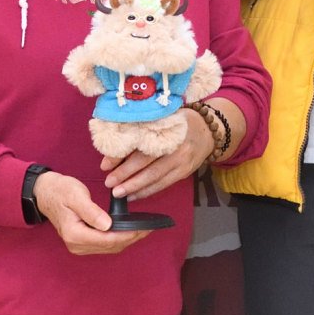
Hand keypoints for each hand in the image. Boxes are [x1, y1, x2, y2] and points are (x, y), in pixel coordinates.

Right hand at [33, 166, 147, 257]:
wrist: (46, 193)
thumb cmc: (60, 191)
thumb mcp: (76, 196)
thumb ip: (91, 211)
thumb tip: (108, 225)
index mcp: (74, 234)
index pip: (107, 239)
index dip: (126, 235)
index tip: (142, 228)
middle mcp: (77, 245)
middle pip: (110, 246)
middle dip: (131, 238)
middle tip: (150, 229)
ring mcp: (79, 246)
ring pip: (110, 248)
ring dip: (127, 240)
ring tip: (144, 230)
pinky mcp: (83, 243)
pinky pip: (105, 244)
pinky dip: (119, 239)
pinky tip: (130, 231)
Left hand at [101, 114, 216, 206]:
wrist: (208, 131)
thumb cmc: (179, 122)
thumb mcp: (161, 118)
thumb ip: (141, 129)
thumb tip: (113, 148)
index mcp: (167, 129)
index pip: (140, 145)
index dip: (121, 156)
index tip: (105, 165)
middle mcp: (176, 146)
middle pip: (147, 164)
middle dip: (125, 175)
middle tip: (109, 183)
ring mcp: (182, 161)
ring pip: (155, 178)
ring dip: (135, 188)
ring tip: (118, 194)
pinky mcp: (184, 173)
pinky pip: (163, 185)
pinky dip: (147, 192)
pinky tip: (134, 196)